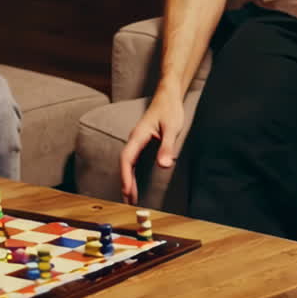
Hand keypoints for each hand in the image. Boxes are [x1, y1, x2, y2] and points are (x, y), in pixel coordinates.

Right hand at [120, 87, 184, 204]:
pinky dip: (132, 173)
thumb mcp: (171, 128)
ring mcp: (137, 141)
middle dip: (125, 183)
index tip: (127, 190)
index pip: (127, 158)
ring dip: (127, 180)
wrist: (168, 95)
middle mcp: (134, 139)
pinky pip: (132, 161)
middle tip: (128, 201)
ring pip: (127, 163)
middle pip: (124, 164)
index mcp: (138, 136)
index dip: (126, 176)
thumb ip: (167, 147)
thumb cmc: (169, 109)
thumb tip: (164, 166)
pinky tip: (135, 182)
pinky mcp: (141, 142)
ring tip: (130, 197)